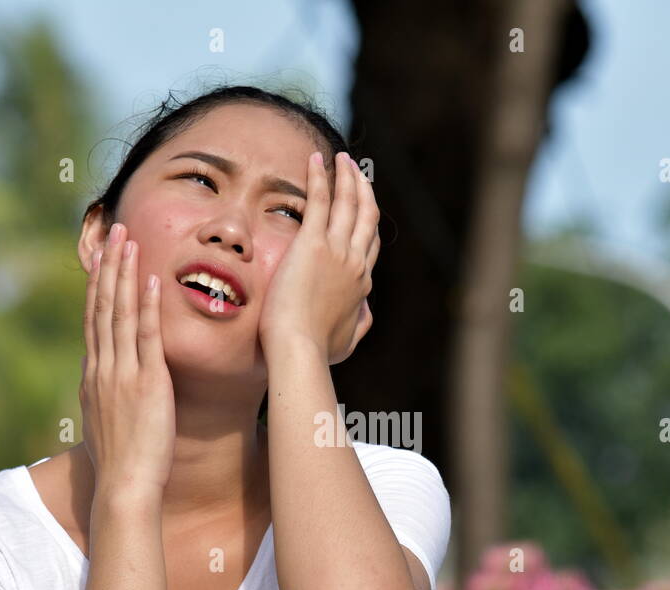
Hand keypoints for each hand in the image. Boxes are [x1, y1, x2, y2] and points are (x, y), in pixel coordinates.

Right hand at [79, 222, 176, 498]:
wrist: (123, 486)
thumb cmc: (120, 465)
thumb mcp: (105, 423)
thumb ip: (104, 396)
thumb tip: (99, 380)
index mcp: (94, 376)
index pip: (93, 320)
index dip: (98, 286)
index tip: (103, 258)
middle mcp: (103, 368)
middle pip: (102, 306)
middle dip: (109, 266)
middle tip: (115, 230)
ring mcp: (122, 373)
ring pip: (120, 312)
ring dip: (125, 274)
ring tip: (130, 240)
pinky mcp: (146, 382)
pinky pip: (145, 337)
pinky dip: (147, 307)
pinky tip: (151, 280)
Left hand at [257, 151, 380, 363]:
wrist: (299, 349)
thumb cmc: (317, 351)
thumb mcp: (347, 342)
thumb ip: (359, 324)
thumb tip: (366, 312)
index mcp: (362, 284)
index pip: (370, 244)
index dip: (368, 222)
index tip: (364, 207)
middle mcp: (356, 262)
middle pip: (367, 216)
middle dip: (364, 190)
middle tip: (357, 171)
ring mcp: (338, 251)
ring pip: (349, 203)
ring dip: (347, 176)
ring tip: (342, 158)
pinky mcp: (313, 244)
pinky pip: (320, 201)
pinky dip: (320, 177)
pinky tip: (315, 159)